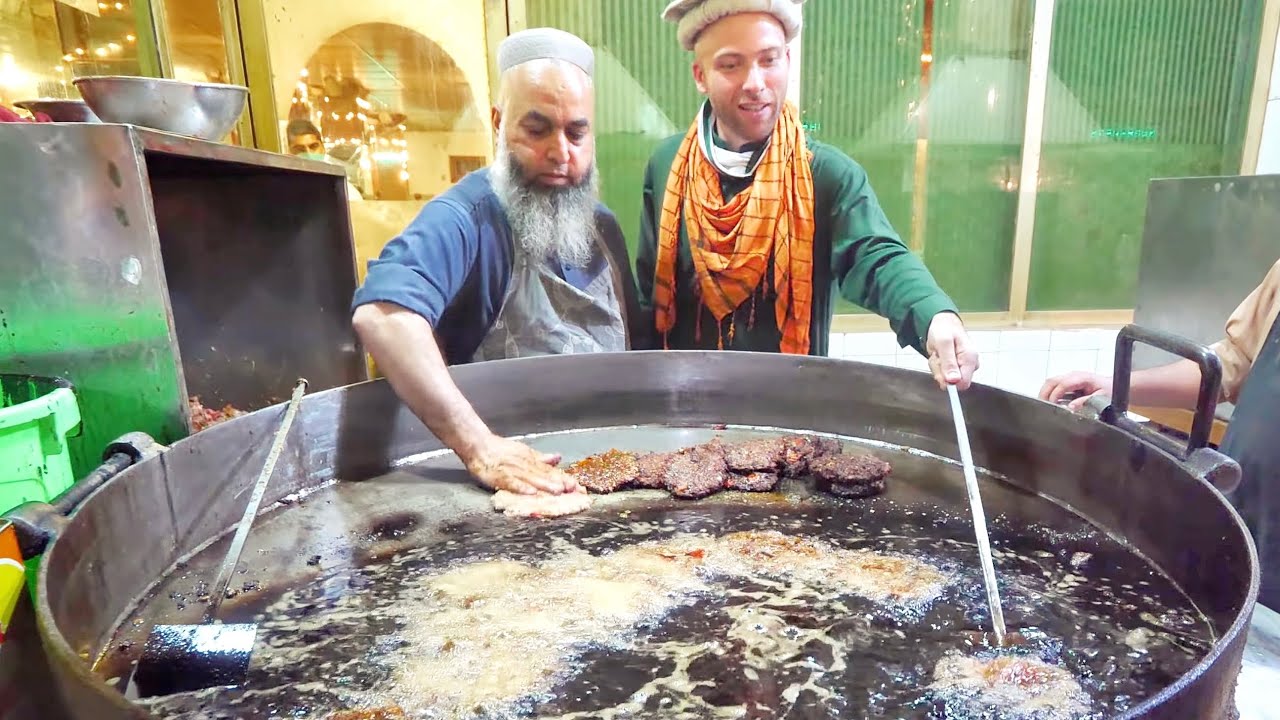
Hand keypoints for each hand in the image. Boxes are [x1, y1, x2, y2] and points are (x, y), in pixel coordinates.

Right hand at [462, 434, 579, 495]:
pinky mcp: (500, 476)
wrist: (478, 446)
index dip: (565, 479)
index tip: (579, 487)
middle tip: (574, 491)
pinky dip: (521, 488)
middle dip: (560, 483)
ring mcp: (513, 470)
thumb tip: (557, 458)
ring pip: (531, 479)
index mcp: (531, 460)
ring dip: (545, 485)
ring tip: (558, 492)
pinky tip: (531, 493)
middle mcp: (525, 465)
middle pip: (544, 475)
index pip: (551, 471)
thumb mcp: (524, 452)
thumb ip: (540, 458)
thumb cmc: (501, 451)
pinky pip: (512, 482)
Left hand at [925, 312, 978, 389]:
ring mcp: (963, 366)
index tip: (941, 368)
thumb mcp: (943, 343)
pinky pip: (943, 375)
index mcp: (970, 358)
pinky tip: (939, 356)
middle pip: (953, 383)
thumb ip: (949, 363)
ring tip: (939, 353)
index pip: (963, 383)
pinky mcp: (956, 367)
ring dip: (937, 367)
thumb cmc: (944, 329)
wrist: (942, 323)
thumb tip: (954, 381)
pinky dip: (937, 366)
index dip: (949, 380)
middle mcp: (970, 365)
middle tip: (938, 356)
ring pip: (946, 380)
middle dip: (940, 371)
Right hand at [1039, 371, 1110, 410]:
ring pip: (1051, 382)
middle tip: (1043, 407)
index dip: (1055, 395)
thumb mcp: (1101, 398)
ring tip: (1044, 406)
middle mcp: (1073, 375)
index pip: (1062, 384)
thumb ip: (1086, 402)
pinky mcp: (1068, 381)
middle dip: (1044, 393)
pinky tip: (1049, 402)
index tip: (1052, 406)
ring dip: (1045, 393)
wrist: (1115, 386)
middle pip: (1052, 381)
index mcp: (1082, 377)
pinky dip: (1049, 393)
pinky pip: (1054, 385)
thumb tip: (1071, 407)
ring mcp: (1070, 377)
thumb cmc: (1109, 391)